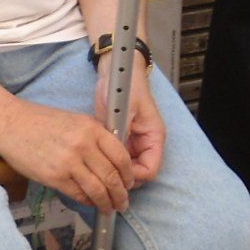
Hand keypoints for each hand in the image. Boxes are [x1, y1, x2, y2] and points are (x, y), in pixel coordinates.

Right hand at [0, 99, 133, 212]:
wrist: (9, 123)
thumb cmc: (39, 120)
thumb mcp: (74, 120)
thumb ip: (94, 137)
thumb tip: (111, 161)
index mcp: (91, 128)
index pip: (121, 157)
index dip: (129, 174)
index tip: (129, 183)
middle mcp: (83, 145)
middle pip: (113, 177)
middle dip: (121, 194)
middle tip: (123, 202)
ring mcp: (69, 162)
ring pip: (99, 190)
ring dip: (108, 203)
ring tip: (110, 208)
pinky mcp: (55, 177)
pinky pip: (79, 194)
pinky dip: (88, 201)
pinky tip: (90, 203)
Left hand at [92, 55, 165, 185]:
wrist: (116, 72)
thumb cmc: (125, 87)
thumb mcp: (125, 109)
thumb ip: (123, 132)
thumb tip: (116, 156)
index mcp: (154, 138)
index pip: (150, 170)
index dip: (134, 176)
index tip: (114, 173)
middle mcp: (145, 144)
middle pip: (138, 174)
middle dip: (123, 177)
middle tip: (102, 174)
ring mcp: (133, 143)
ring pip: (126, 168)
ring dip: (114, 171)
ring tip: (97, 168)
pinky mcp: (120, 140)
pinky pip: (116, 158)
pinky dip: (108, 161)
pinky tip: (95, 159)